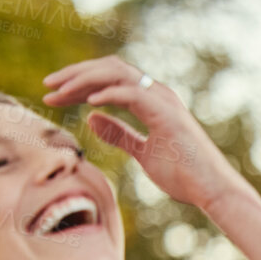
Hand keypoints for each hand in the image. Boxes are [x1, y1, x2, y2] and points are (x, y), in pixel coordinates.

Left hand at [42, 57, 246, 210]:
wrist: (213, 191)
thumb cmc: (185, 175)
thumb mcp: (142, 152)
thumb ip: (119, 134)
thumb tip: (91, 117)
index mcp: (152, 101)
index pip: (110, 78)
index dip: (79, 82)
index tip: (53, 95)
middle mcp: (158, 94)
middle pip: (109, 68)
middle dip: (74, 74)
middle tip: (47, 87)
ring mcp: (164, 101)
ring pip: (116, 74)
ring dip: (83, 79)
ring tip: (58, 91)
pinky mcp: (166, 113)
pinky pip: (131, 93)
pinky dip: (107, 93)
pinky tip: (87, 103)